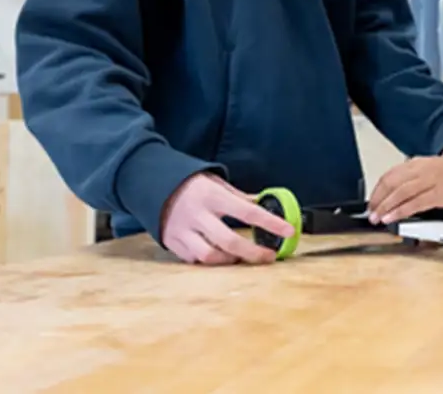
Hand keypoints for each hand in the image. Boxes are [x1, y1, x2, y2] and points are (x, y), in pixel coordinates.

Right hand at [159, 172, 293, 264]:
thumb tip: (264, 203)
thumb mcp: (217, 182)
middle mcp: (197, 214)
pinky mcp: (172, 242)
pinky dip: (209, 260)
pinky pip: (194, 259)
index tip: (289, 231)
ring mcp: (183, 230)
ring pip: (209, 255)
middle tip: (269, 257)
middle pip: (229, 241)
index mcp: (212, 195)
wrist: (152, 183)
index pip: (248, 211)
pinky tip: (218, 255)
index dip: (271, 223)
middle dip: (253, 253)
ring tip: (240, 257)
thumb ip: (239, 197)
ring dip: (229, 260)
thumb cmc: (192, 184)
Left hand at [368, 154, 442, 224]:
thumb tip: (401, 189)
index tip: (373, 200)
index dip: (378, 189)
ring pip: (399, 193)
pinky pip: (413, 204)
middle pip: (391, 184)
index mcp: (418, 163)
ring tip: (377, 218)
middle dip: (378, 199)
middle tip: (371, 211)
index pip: (390, 175)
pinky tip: (392, 218)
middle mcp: (420, 170)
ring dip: (385, 207)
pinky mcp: (437, 195)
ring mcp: (429, 182)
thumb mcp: (432, 168)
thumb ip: (416, 176)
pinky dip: (399, 211)